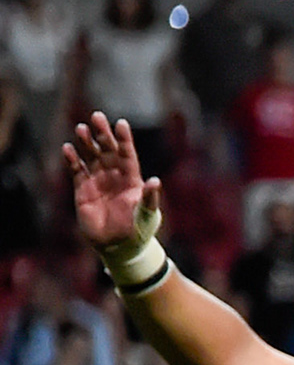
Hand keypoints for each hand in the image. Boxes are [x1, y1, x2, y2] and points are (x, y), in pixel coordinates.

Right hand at [62, 114, 160, 259]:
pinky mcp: (83, 190)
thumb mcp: (147, 215)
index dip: (124, 139)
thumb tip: (155, 181)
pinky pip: (77, 171)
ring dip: (86, 143)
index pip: (127, 154)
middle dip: (102, 134)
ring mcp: (98, 182)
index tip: (121, 123)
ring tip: (81, 129)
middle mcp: (114, 177)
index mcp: (132, 179)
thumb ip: (150, 198)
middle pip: (107, 150)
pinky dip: (72, 160)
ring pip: (91, 157)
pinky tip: (68, 149)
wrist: (119, 247)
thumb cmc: (138, 231)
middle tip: (96, 117)